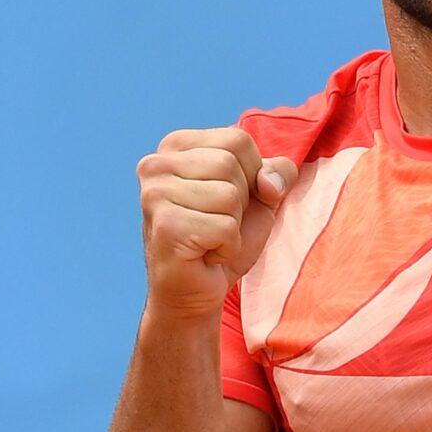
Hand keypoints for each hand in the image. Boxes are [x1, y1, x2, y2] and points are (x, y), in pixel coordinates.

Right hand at [137, 128, 297, 320]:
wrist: (196, 291)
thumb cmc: (223, 238)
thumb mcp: (259, 196)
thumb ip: (276, 173)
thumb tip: (269, 182)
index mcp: (175, 146)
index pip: (238, 140)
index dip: (252, 174)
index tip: (231, 201)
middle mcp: (156, 164)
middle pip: (231, 164)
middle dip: (241, 202)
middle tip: (218, 224)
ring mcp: (155, 195)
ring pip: (229, 196)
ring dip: (233, 226)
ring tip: (210, 239)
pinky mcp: (165, 226)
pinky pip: (224, 227)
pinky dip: (227, 247)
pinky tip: (206, 254)